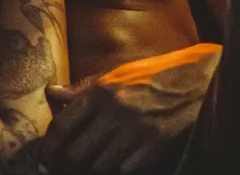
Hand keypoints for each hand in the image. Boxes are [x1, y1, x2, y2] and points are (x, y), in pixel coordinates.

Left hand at [41, 44, 220, 173]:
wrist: (196, 80)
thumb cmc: (153, 75)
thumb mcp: (115, 75)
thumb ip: (82, 89)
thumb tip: (52, 94)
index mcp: (102, 91)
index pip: (64, 125)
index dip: (49, 146)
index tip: (43, 157)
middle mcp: (116, 111)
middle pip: (78, 152)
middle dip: (64, 165)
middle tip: (57, 169)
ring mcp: (137, 131)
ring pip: (100, 165)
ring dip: (90, 169)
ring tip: (83, 167)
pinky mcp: (156, 147)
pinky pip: (126, 170)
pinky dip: (116, 171)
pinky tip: (112, 167)